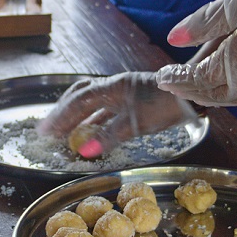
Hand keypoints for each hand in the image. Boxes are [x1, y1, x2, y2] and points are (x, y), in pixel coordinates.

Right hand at [37, 72, 197, 157]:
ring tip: (65, 130)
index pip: (78, 101)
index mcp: (111, 88)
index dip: (60, 116)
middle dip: (63, 112)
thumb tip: (83, 150)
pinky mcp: (132, 99)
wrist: (191, 95)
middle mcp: (114, 86)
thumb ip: (108, 136)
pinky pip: (105, 107)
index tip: (45, 130)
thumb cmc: (164, 107)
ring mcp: (123, 92)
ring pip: (92, 101)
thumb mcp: (135, 124)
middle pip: (80, 96)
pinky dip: (94, 118)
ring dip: (77, 115)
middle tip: (50, 128)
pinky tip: (91, 130)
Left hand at [156, 0, 236, 106]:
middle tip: (174, 83)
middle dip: (192, 89)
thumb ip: (203, 22)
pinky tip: (236, 82)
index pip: (199, 80)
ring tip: (199, 87)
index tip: (162, 75)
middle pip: (216, 95)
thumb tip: (173, 37)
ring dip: (216, 93)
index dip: (178, 78)